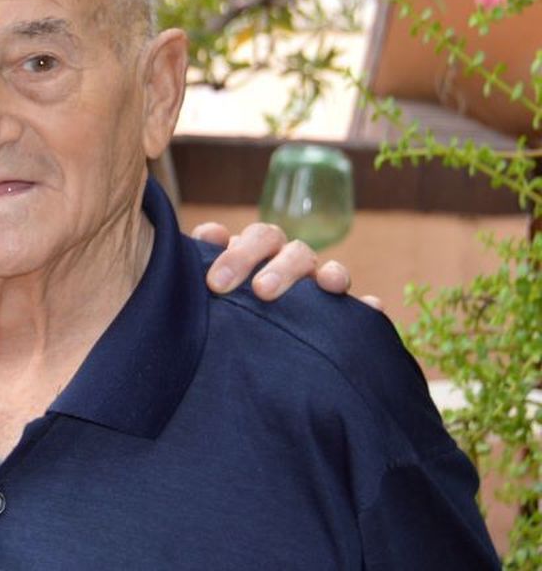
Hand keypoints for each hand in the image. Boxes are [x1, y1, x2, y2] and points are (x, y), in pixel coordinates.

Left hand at [190, 221, 380, 309]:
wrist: (249, 344)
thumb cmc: (228, 302)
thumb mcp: (212, 285)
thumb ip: (205, 260)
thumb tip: (209, 233)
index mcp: (261, 252)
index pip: (257, 239)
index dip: (238, 253)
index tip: (216, 282)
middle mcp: (291, 263)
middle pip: (291, 250)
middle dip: (279, 269)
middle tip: (261, 292)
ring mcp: (318, 287)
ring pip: (329, 270)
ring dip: (330, 273)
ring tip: (327, 283)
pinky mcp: (341, 313)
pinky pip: (361, 308)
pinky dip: (367, 306)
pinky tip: (372, 307)